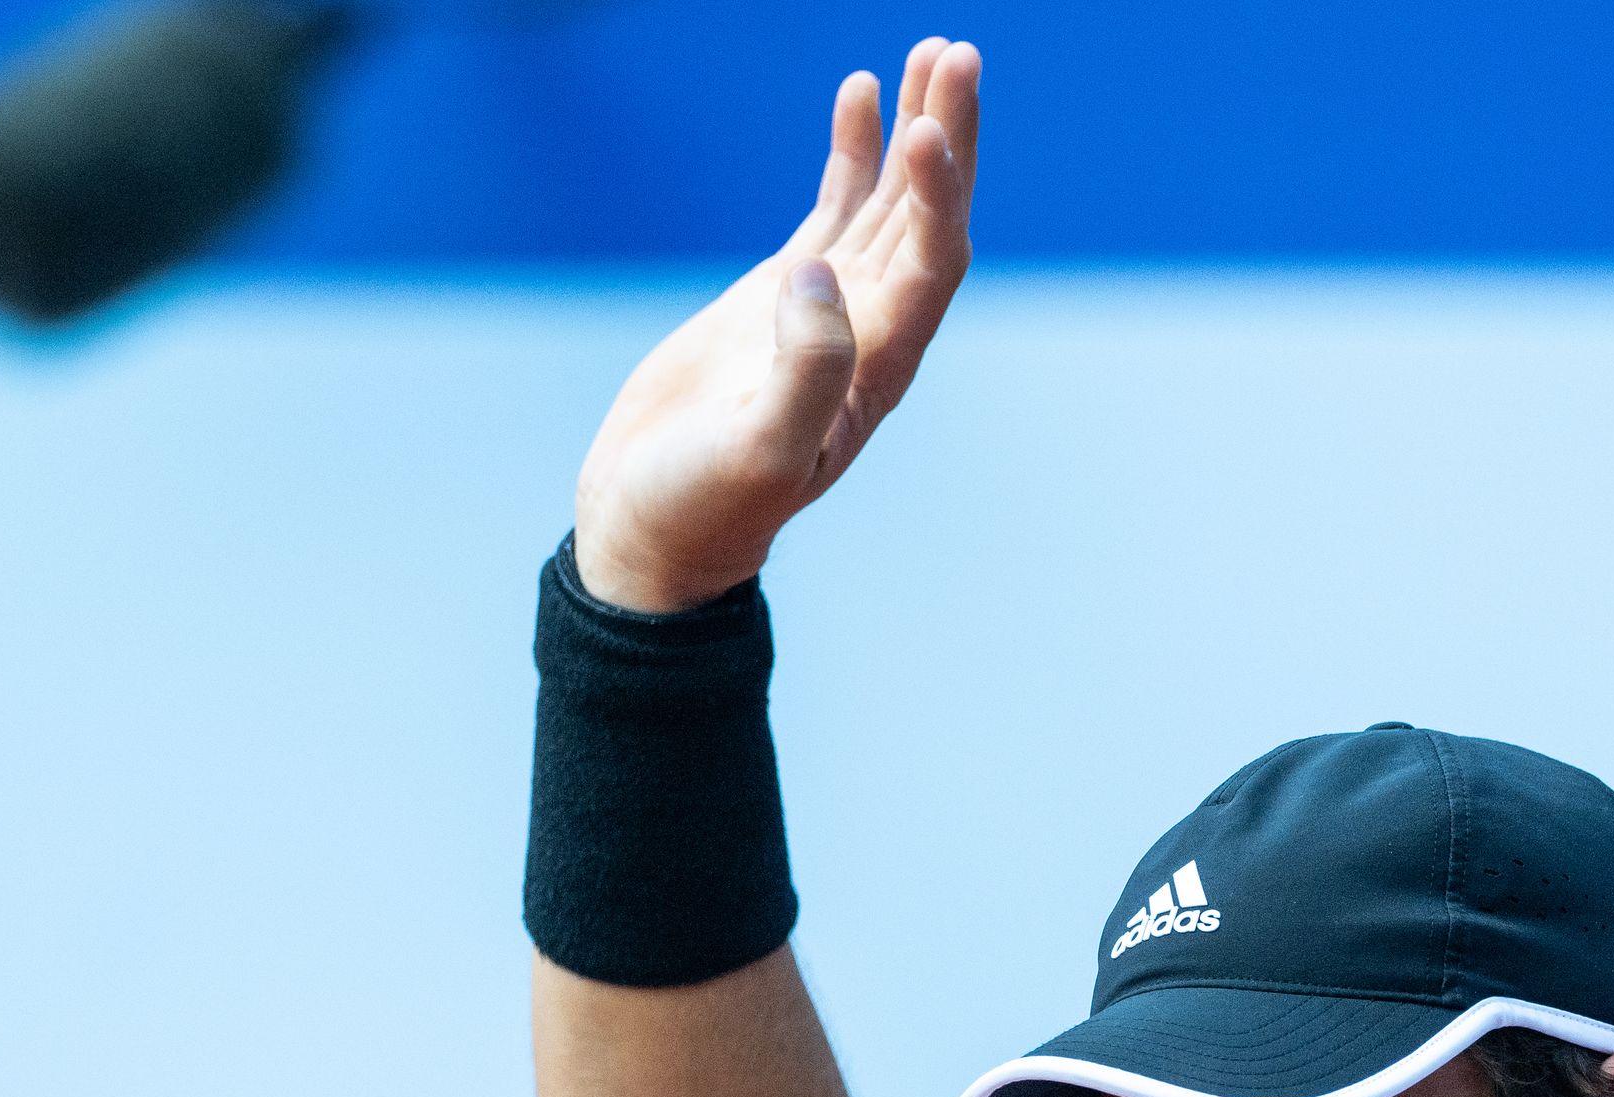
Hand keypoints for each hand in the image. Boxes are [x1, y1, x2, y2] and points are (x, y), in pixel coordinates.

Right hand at [570, 38, 982, 612]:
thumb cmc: (706, 506)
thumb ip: (803, 373)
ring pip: (892, 202)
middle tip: (961, 55)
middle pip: (930, 217)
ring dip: (916, 131)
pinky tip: (862, 94)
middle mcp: (873, 331)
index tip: (927, 130)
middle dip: (947, 136)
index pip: (932, 264)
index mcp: (878, 368)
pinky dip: (855, 153)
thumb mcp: (759, 453)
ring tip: (935, 54)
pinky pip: (837, 208)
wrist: (653, 525)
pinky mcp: (785, 294)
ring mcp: (832, 307)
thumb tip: (821, 278)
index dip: (938, 195)